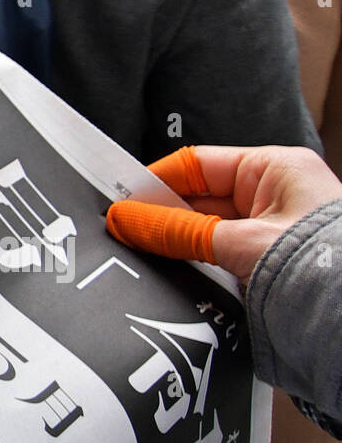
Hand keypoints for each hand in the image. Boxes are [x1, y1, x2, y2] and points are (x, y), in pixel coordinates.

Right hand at [105, 145, 341, 286]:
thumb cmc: (325, 269)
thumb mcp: (239, 243)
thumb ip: (176, 231)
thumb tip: (126, 220)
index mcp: (276, 170)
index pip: (198, 165)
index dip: (157, 181)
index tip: (122, 201)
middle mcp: (277, 197)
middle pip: (201, 200)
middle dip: (164, 219)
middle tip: (124, 233)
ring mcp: (275, 233)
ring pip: (209, 234)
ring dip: (182, 248)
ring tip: (145, 258)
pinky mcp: (272, 268)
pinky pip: (222, 260)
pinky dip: (201, 269)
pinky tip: (176, 277)